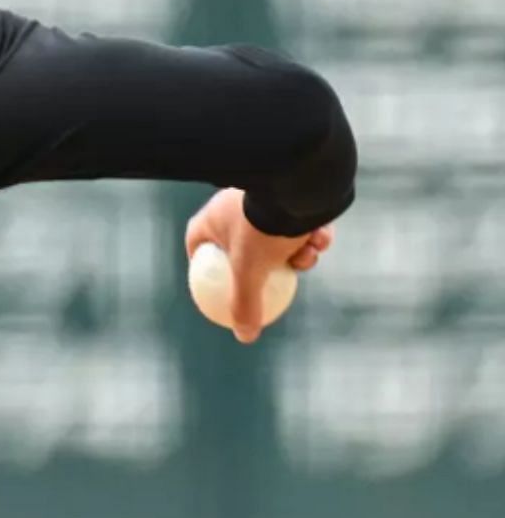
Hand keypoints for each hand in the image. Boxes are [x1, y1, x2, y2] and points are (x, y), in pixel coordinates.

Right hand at [182, 189, 334, 344]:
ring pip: (274, 233)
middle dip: (267, 265)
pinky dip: (308, 230)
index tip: (217, 285)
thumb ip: (245, 303)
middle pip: (242, 245)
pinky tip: (320, 236)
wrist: (296, 181)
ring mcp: (258, 193)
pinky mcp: (284, 187)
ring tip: (309, 253)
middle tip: (282, 275)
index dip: (205, 268)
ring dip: (296, 250)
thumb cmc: (262, 225)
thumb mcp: (251, 272)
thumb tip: (244, 336)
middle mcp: (230, 204)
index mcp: (210, 218)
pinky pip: (294, 216)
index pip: (196, 246)